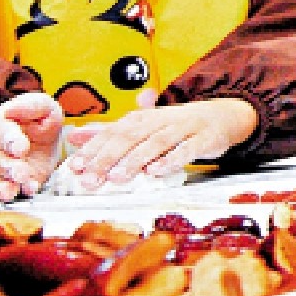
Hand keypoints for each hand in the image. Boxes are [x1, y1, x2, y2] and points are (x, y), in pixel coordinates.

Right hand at [0, 92, 65, 199]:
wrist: (46, 143)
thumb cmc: (41, 121)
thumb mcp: (45, 108)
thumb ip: (33, 106)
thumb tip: (12, 110)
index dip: (8, 140)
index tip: (22, 149)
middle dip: (6, 165)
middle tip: (22, 171)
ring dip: (6, 182)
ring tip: (22, 183)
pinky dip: (9, 192)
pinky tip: (25, 191)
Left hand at [54, 98, 257, 188]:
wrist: (220, 116)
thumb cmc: (175, 126)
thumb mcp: (142, 126)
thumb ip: (109, 132)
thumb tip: (74, 136)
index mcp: (142, 117)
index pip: (112, 131)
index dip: (93, 148)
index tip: (75, 167)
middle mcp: (160, 120)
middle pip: (130, 137)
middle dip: (108, 158)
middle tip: (90, 179)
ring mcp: (183, 128)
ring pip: (156, 142)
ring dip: (136, 160)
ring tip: (118, 178)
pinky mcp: (204, 139)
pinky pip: (187, 149)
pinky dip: (171, 160)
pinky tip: (157, 172)